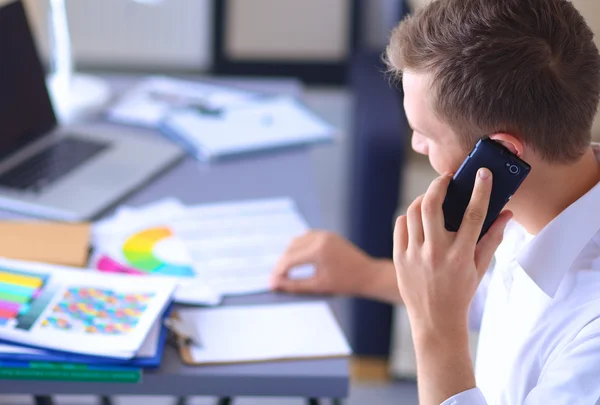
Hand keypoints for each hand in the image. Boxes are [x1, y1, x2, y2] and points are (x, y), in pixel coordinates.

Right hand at [270, 231, 379, 295]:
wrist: (368, 275)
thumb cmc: (344, 283)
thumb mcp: (317, 286)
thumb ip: (293, 285)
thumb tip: (273, 284)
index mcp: (318, 251)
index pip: (289, 259)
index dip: (278, 272)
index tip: (271, 283)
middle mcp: (320, 238)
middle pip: (290, 248)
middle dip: (282, 263)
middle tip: (277, 278)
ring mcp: (324, 234)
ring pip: (296, 240)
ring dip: (289, 254)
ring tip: (287, 270)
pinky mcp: (328, 234)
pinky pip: (306, 237)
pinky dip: (299, 247)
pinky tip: (298, 259)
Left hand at [393, 169, 511, 333]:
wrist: (435, 320)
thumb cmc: (461, 292)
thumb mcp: (480, 268)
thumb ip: (493, 239)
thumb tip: (506, 214)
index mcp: (460, 256)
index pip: (473, 215)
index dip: (480, 191)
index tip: (482, 174)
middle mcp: (436, 253)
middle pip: (432, 206)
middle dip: (438, 185)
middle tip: (446, 179)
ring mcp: (414, 255)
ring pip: (413, 212)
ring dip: (423, 199)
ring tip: (432, 198)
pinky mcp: (399, 258)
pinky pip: (401, 225)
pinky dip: (409, 216)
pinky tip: (418, 218)